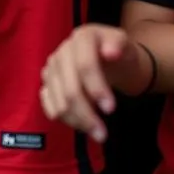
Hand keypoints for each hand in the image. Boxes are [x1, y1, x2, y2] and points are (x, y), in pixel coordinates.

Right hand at [39, 25, 142, 143]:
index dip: (96, 88)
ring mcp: (52, 68)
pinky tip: (81, 124)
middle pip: (70, 88)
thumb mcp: (126, 44)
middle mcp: (62, 52)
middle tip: (104, 135)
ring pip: (58, 101)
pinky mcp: (48, 82)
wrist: (109, 57)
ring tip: (97, 133)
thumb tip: (110, 52)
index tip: (111, 109)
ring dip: (77, 121)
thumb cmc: (119, 53)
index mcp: (81, 38)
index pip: (84, 65)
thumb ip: (119, 44)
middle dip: (86, 114)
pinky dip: (64, 118)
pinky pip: (48, 104)